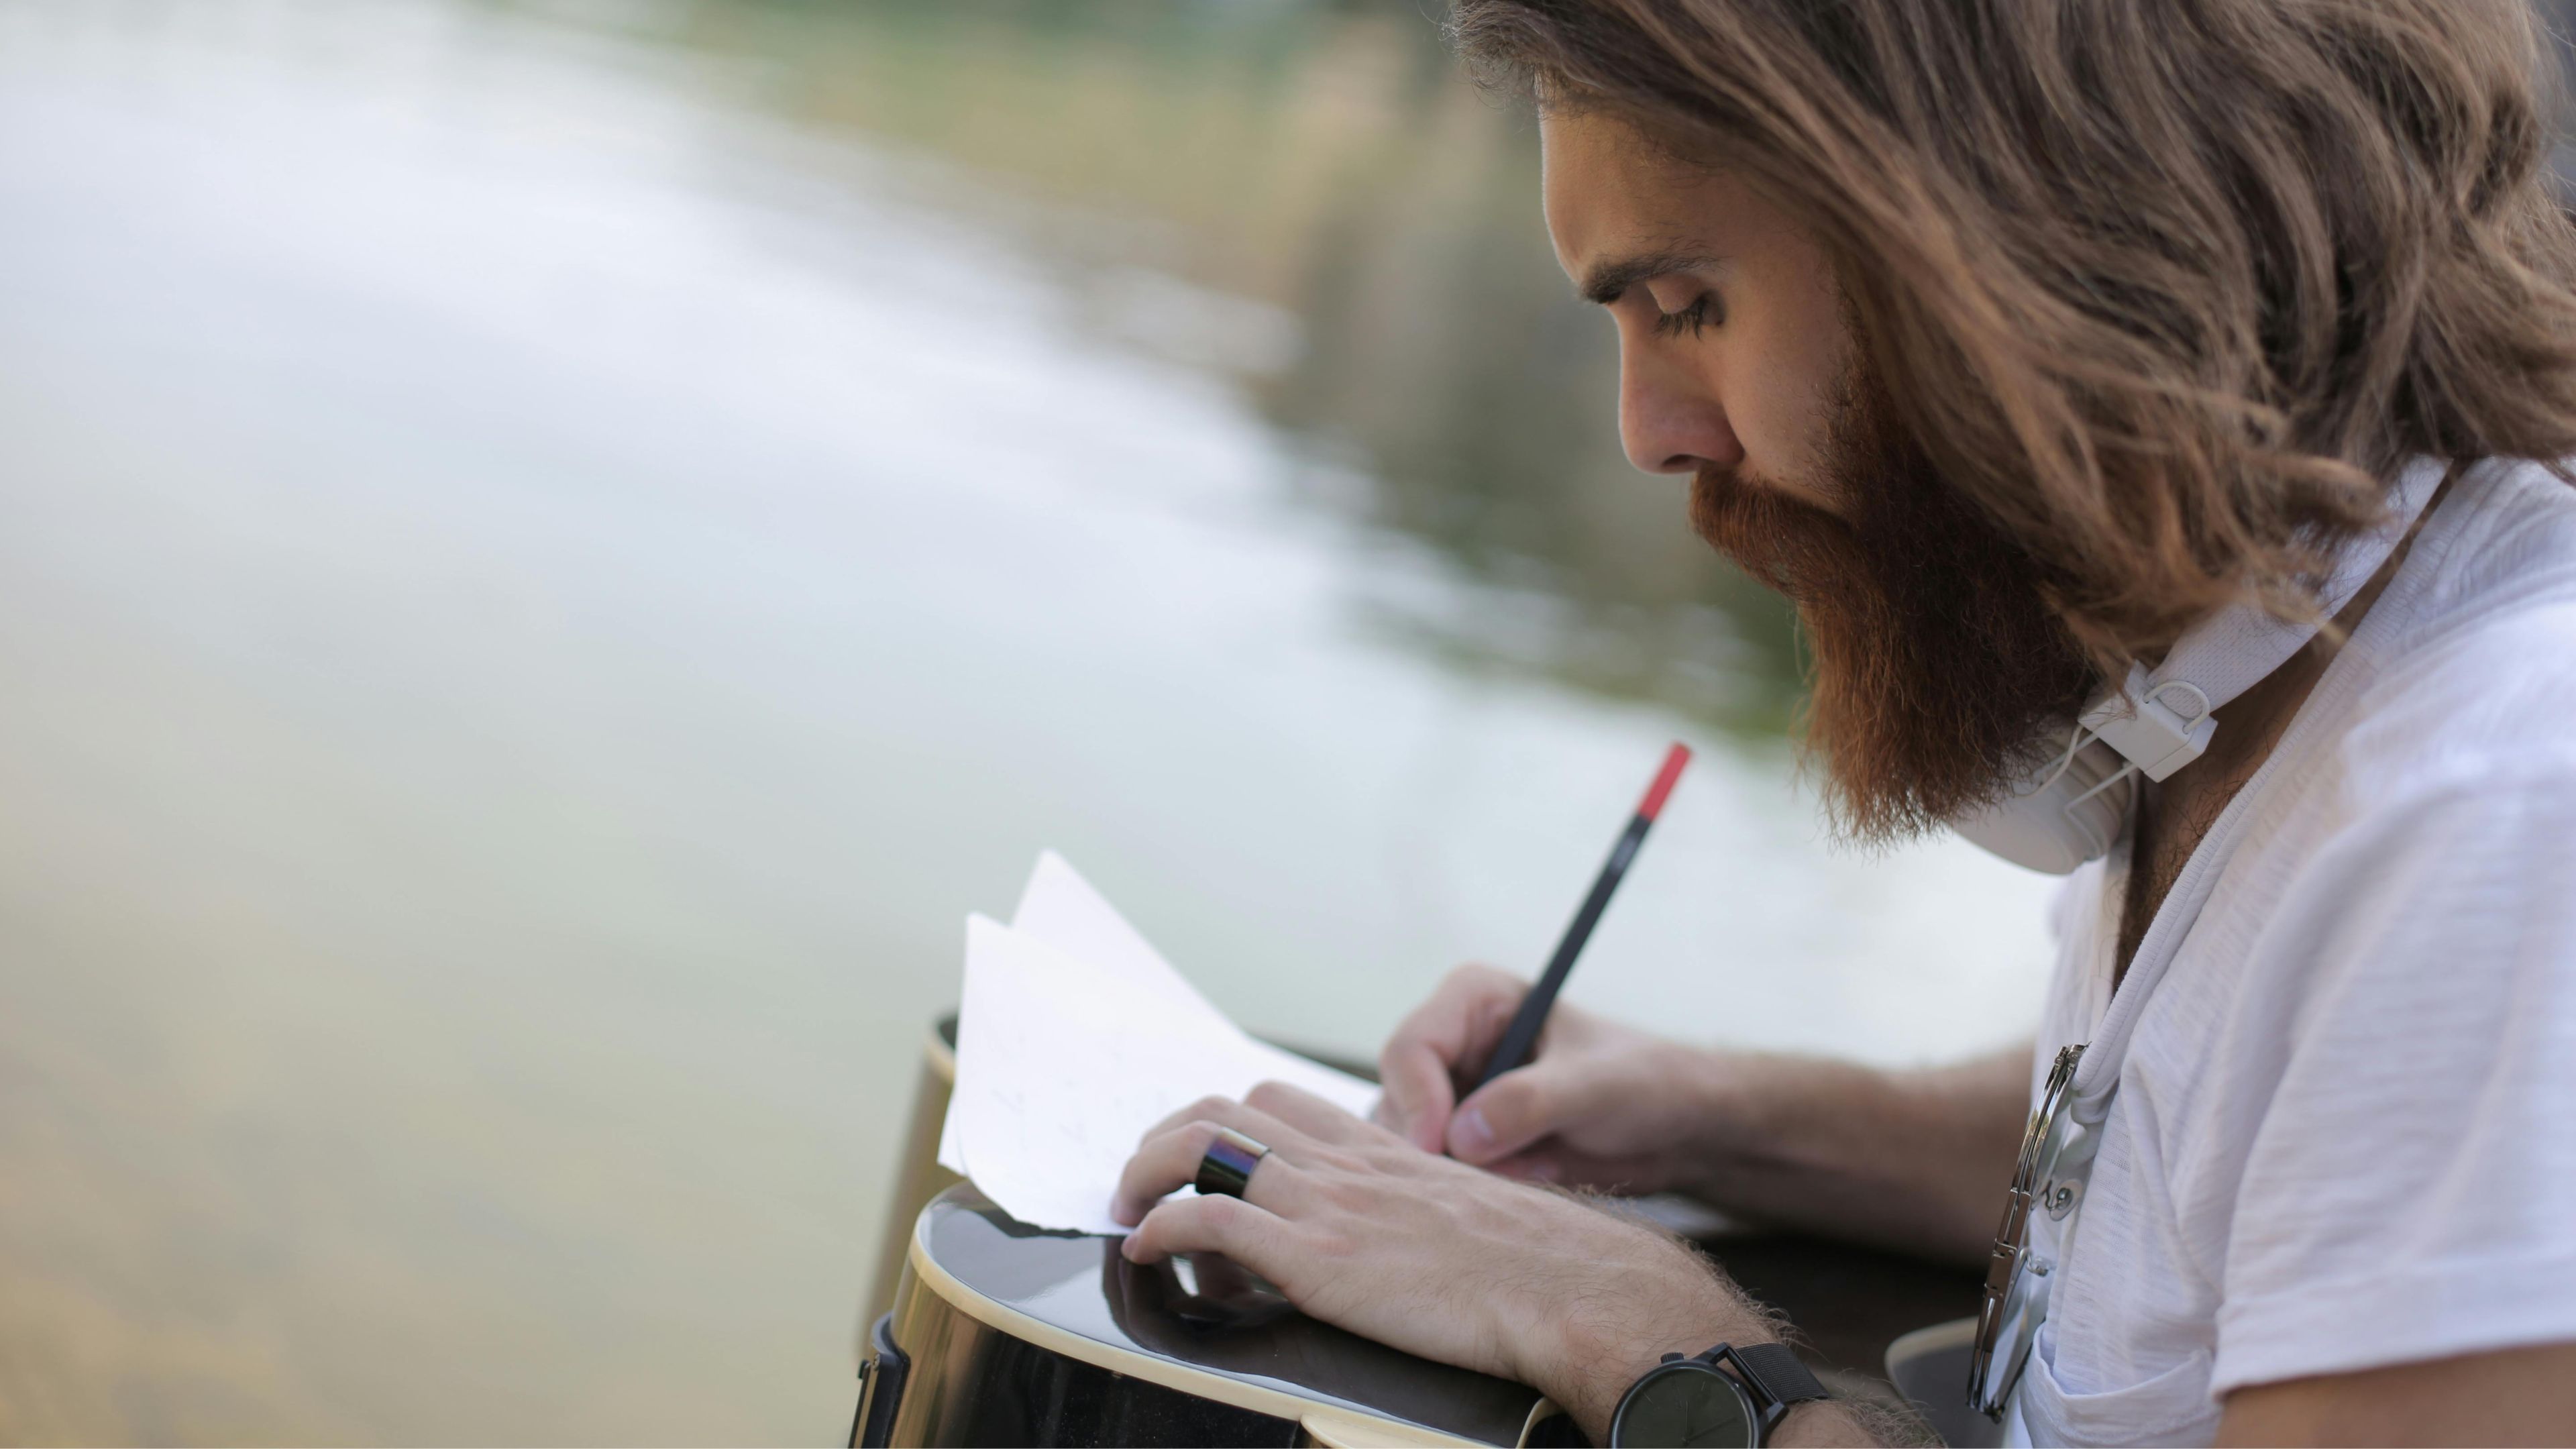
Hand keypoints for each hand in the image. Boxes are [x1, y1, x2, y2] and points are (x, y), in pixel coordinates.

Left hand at [1111, 1080, 1769, 1435]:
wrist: (1570, 1289)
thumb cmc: (1536, 1268)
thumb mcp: (1464, 1216)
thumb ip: (1414, 1209)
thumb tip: (1386, 1238)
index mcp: (1382, 1151)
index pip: (1279, 1102)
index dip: (1223, 1122)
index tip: (1197, 1156)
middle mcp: (1348, 1164)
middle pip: (1227, 1111)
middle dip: (1168, 1137)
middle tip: (1143, 1179)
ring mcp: (1329, 1205)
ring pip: (1204, 1148)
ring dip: (1145, 1174)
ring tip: (1127, 1208)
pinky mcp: (1317, 1256)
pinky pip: (1209, 1218)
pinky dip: (1161, 1226)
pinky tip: (1146, 1249)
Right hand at [1375, 964, 1720, 1192]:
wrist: (1677, 1128)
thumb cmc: (1645, 1082)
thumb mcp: (1595, 1086)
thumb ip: (1529, 1102)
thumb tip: (1461, 1136)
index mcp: (1474, 1001)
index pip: (1410, 1048)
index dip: (1418, 1101)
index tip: (1440, 1150)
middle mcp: (1453, 1046)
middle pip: (1397, 1101)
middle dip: (1437, 1146)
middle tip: (1495, 1172)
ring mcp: (1454, 1098)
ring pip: (1410, 1145)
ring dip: (1458, 1173)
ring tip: (1530, 1168)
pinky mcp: (1466, 1143)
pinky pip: (1437, 1176)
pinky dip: (1473, 1190)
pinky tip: (1530, 1179)